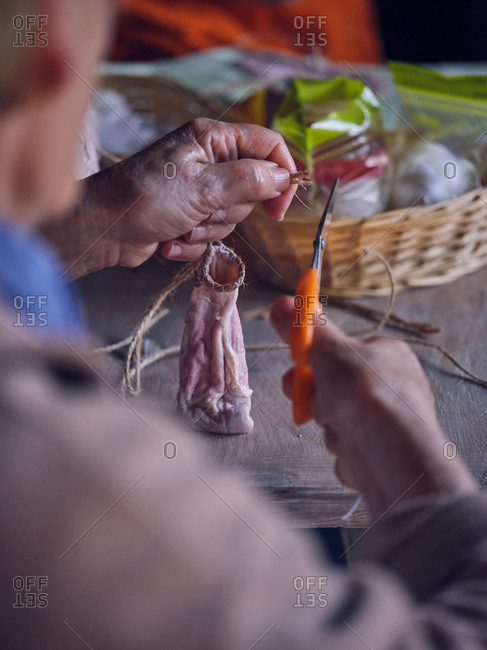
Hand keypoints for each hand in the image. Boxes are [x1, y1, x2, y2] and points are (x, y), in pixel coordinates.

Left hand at [48, 118, 295, 277]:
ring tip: (182, 226)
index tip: (280, 207)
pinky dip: (193, 242)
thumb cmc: (147, 198)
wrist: (104, 229)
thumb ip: (249, 180)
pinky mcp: (188, 215)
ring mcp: (198, 189)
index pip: (267, 146)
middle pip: (251, 188)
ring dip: (208, 230)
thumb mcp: (204, 187)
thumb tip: (283, 176)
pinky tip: (170, 239)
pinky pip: (211, 234)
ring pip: (232, 216)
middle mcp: (208, 160)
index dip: (281, 174)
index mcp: (213, 139)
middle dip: (229, 211)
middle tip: (203, 212)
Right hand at [270, 296, 475, 515]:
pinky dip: (343, 444)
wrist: (391, 454)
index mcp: (387, 353)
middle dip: (314, 393)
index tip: (297, 359)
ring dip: (326, 418)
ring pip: (336, 413)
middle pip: (334, 383)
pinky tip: (350, 446)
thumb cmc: (365, 391)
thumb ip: (304, 330)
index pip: (344, 348)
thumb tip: (282, 303)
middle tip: (304, 396)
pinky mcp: (380, 450)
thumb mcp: (328, 350)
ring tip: (336, 422)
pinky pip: (347, 441)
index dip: (316, 355)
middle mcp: (391, 383)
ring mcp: (386, 419)